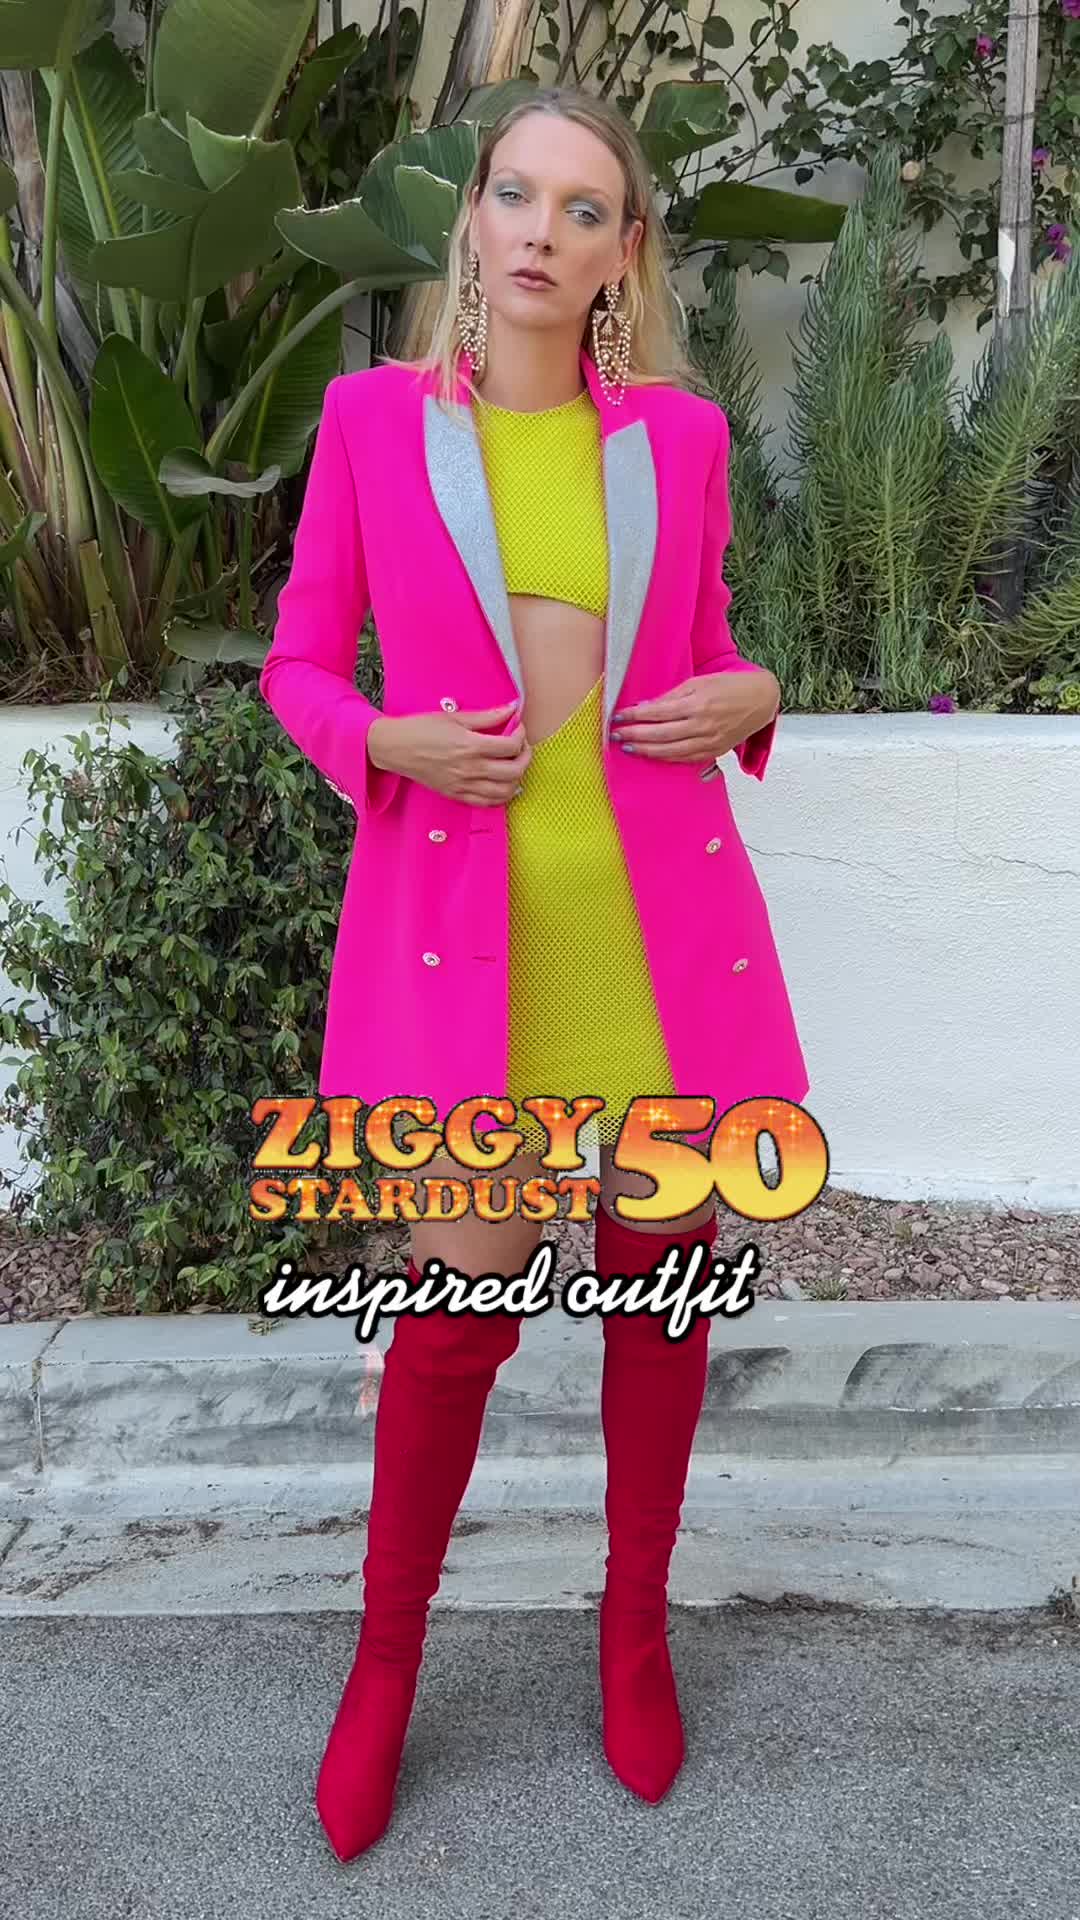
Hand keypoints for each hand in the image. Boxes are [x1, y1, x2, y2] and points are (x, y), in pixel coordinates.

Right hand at [367, 699, 531, 806]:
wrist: (395, 748)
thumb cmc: (421, 729)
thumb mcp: (454, 717)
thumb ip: (487, 716)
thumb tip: (511, 709)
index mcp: (470, 746)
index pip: (510, 746)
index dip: (521, 736)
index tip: (518, 728)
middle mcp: (469, 769)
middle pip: (514, 771)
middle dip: (525, 757)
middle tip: (522, 747)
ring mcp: (463, 785)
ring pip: (505, 792)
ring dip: (517, 779)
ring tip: (513, 766)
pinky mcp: (456, 795)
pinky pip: (487, 803)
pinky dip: (501, 795)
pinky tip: (501, 784)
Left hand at [610, 670, 778, 765]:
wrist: (760, 701)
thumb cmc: (729, 687)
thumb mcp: (699, 682)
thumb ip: (672, 695)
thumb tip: (646, 707)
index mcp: (698, 703)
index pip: (658, 712)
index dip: (635, 716)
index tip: (618, 716)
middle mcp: (702, 725)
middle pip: (660, 734)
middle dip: (635, 735)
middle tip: (616, 735)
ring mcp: (709, 741)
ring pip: (671, 751)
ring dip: (647, 750)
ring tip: (629, 746)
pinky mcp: (714, 751)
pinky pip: (685, 759)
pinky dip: (666, 758)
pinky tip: (652, 754)